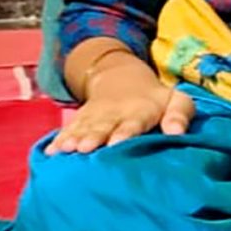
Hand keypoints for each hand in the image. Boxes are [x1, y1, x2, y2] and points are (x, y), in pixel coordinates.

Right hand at [52, 64, 191, 153]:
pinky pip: (68, 129)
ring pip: (83, 127)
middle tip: (85, 148)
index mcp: (140, 111)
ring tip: (65, 150)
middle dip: (93, 136)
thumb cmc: (156, 100)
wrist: (122, 78)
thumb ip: (180, 114)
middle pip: (103, 126)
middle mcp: (114, 114)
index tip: (116, 144)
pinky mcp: (80, 120)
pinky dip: (59, 139)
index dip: (124, 133)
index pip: (132, 123)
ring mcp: (94, 117)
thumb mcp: (177, 100)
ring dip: (74, 138)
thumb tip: (177, 132)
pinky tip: (50, 151)